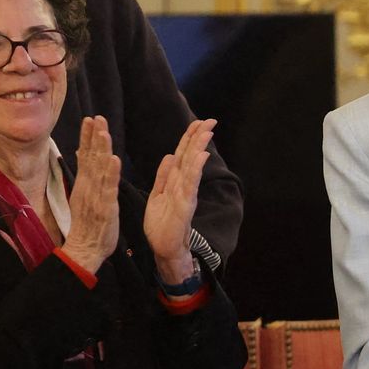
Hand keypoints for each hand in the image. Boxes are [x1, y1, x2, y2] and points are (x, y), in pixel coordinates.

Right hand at [62, 116, 120, 273]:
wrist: (86, 247)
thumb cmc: (89, 222)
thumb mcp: (84, 194)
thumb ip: (86, 174)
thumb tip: (84, 154)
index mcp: (86, 183)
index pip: (86, 155)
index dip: (88, 137)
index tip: (91, 119)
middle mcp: (89, 186)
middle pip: (91, 158)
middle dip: (93, 137)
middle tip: (96, 117)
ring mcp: (96, 196)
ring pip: (98, 170)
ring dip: (101, 151)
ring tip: (103, 132)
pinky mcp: (105, 207)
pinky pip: (108, 188)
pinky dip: (111, 174)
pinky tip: (114, 160)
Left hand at [143, 118, 215, 284]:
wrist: (163, 248)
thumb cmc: (161, 225)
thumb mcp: (157, 195)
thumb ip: (163, 176)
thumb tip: (169, 155)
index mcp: (174, 181)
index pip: (182, 154)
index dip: (189, 138)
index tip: (198, 122)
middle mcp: (183, 185)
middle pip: (190, 156)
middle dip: (199, 138)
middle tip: (210, 120)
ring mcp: (185, 194)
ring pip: (192, 167)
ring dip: (200, 148)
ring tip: (207, 132)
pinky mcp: (185, 205)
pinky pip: (190, 184)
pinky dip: (195, 169)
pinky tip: (201, 156)